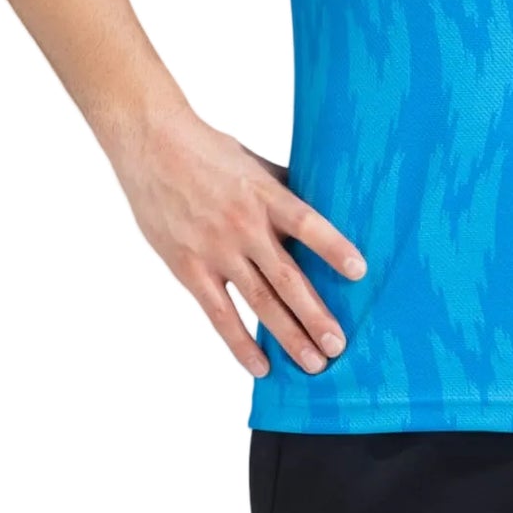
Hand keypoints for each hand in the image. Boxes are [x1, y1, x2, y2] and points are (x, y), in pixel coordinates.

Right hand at [106, 106, 366, 378]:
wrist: (152, 146)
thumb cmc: (208, 150)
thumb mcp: (254, 161)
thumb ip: (284, 189)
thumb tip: (324, 203)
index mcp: (265, 195)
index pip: (307, 223)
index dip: (333, 247)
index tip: (360, 272)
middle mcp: (244, 227)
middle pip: (287, 278)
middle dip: (316, 315)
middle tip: (339, 345)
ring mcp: (216, 251)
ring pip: (260, 302)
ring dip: (289, 335)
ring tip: (314, 363)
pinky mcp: (190, 269)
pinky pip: (219, 314)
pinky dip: (241, 343)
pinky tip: (261, 366)